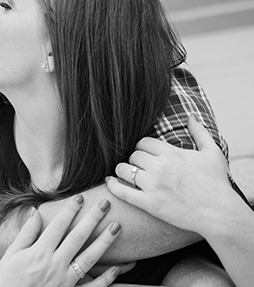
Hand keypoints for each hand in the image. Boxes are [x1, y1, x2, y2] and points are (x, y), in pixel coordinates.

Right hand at [0, 197, 121, 286]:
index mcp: (39, 253)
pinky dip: (106, 278)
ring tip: (116, 227)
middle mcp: (54, 265)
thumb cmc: (7, 280)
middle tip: (104, 204)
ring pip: (89, 258)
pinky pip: (92, 286)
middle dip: (92, 219)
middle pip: (77, 237)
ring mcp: (65, 280)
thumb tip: (35, 211)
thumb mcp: (11, 255)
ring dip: (104, 242)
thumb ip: (26, 233)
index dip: (69, 210)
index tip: (79, 197)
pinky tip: (116, 268)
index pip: (58, 226)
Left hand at [106, 115, 234, 234]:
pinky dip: (113, 186)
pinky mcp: (150, 204)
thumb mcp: (212, 153)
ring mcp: (153, 185)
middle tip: (139, 166)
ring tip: (126, 173)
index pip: (143, 142)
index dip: (143, 148)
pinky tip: (109, 182)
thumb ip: (200, 133)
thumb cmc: (217, 183)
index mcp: (171, 153)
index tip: (146, 154)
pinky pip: (122, 192)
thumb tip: (191, 116)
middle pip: (133, 155)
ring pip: (123, 170)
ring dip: (122, 170)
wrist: (221, 214)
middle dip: (134, 159)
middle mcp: (159, 167)